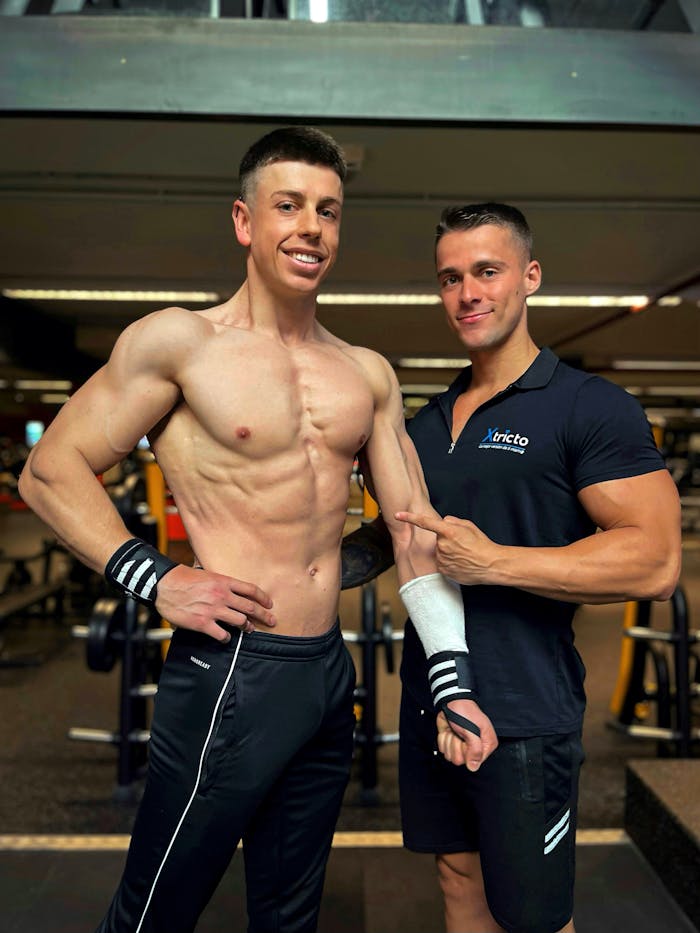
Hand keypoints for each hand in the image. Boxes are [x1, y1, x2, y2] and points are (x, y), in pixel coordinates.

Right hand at [155, 564, 274, 641]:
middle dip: (264, 616)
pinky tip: (226, 638)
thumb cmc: (183, 578)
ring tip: (249, 630)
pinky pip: (222, 634)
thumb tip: (230, 589)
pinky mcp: (203, 623)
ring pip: (240, 621)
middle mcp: (222, 595)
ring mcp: (213, 610)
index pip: (251, 589)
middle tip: (272, 621)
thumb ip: (220, 582)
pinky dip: (226, 638)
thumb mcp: (206, 574)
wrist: (164, 585)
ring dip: (247, 627)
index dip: (264, 598)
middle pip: (250, 607)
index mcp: (224, 581)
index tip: (269, 604)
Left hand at [395, 511, 498, 584]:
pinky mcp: (443, 571)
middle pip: (437, 539)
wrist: (491, 565)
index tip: (397, 514)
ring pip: (439, 552)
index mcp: (448, 531)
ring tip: (464, 555)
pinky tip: (462, 563)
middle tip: (462, 544)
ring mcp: (442, 559)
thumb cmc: (482, 545)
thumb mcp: (469, 526)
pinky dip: (449, 563)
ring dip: (448, 552)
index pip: (425, 522)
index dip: (409, 518)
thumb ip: (453, 521)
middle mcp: (442, 545)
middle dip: (446, 540)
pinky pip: (442, 563)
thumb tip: (443, 522)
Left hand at [436, 700, 497, 771]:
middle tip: (460, 733)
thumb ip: (475, 750)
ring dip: (449, 741)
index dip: (467, 751)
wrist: (451, 702)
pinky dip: (444, 738)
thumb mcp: (472, 730)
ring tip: (455, 730)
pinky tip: (449, 730)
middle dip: (456, 745)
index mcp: (486, 744)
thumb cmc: (465, 711)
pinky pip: (443, 749)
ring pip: (450, 756)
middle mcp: (475, 747)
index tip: (467, 740)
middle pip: (460, 760)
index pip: (475, 762)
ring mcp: (462, 746)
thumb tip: (473, 767)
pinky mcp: (451, 743)